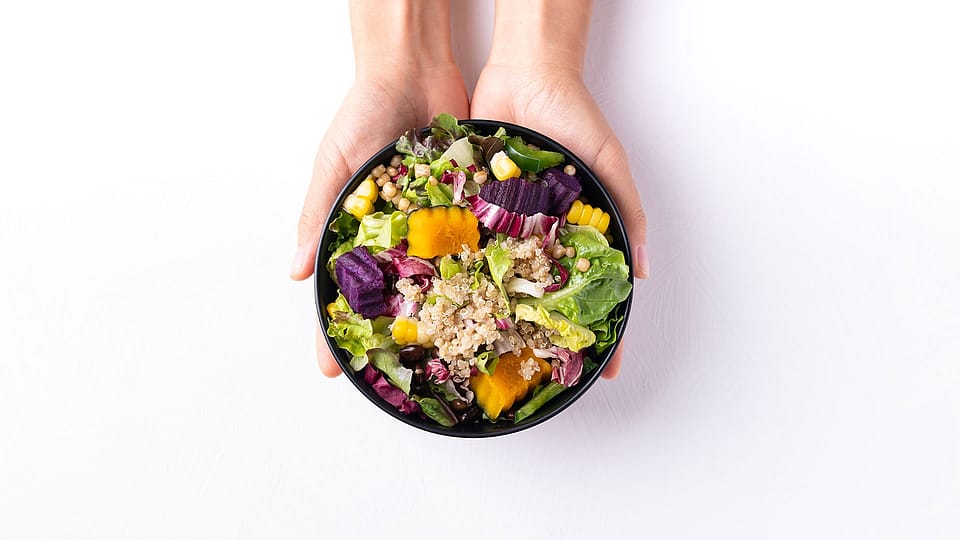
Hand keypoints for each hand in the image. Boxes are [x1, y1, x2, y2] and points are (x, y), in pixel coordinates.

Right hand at [290, 0, 467, 376]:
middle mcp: (397, 236)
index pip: (339, 292)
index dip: (331, 331)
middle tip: (395, 380)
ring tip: (448, 357)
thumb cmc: (363, 112)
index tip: (331, 370)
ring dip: (442, 316)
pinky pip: (474, 246)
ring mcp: (434, 226)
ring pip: (438, 281)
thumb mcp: (335, 163)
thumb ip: (318, 213)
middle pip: (391, 299)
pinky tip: (490, 305)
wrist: (417, 69)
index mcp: (356, 231)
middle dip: (389, 339)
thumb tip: (295, 271)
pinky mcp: (468, 208)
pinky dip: (481, 273)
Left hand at [471, 0, 648, 378]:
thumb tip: (643, 270)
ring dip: (487, 317)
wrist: (524, 74)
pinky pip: (461, 247)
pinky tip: (443, 306)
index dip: (597, 335)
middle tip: (534, 379)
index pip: (588, 295)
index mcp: (573, 236)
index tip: (599, 374)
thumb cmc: (576, 118)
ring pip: (494, 282)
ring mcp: (500, 229)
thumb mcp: (610, 163)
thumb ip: (628, 212)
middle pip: (537, 300)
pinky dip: (452, 275)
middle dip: (537, 339)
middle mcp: (535, 240)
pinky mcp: (468, 211)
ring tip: (483, 357)